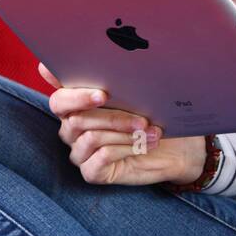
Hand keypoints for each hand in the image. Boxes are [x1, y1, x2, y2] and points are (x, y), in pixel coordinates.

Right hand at [37, 62, 206, 185]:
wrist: (175, 148)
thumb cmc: (152, 115)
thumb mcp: (138, 95)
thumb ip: (119, 82)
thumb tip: (116, 64)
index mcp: (75, 104)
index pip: (59, 98)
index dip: (74, 94)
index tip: (102, 93)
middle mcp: (71, 127)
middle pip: (75, 118)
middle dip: (111, 115)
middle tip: (140, 116)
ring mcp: (79, 150)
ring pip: (92, 137)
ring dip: (125, 132)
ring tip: (151, 129)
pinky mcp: (91, 171)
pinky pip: (101, 158)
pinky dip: (127, 148)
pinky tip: (146, 144)